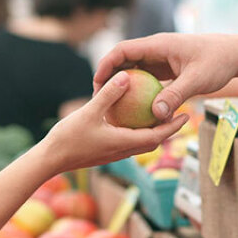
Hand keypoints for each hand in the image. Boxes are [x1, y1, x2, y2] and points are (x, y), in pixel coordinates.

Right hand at [41, 71, 188, 174]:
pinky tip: (133, 119)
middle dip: (169, 129)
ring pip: (141, 143)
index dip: (173, 127)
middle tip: (181, 114)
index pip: (157, 136)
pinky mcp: (106, 152)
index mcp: (124, 143)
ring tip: (162, 115)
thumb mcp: (89, 112)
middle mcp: (123, 151)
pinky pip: (128, 141)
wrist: (51, 160)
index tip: (186, 116)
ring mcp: (114, 153)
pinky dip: (137, 131)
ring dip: (154, 131)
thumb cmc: (68, 138)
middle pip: (153, 141)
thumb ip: (108, 95)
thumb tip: (126, 76)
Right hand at [94, 33, 237, 121]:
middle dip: (110, 78)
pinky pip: (147, 81)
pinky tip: (135, 112)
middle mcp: (156, 50)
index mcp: (159, 45)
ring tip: (112, 107)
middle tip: (99, 99)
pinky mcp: (167, 70)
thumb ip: (176, 96)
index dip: (106, 65)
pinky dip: (139, 93)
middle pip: (124, 61)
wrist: (235, 55)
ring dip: (123, 87)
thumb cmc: (218, 62)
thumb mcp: (197, 80)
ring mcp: (161, 60)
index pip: (123, 50)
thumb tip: (156, 115)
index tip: (97, 83)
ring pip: (135, 72)